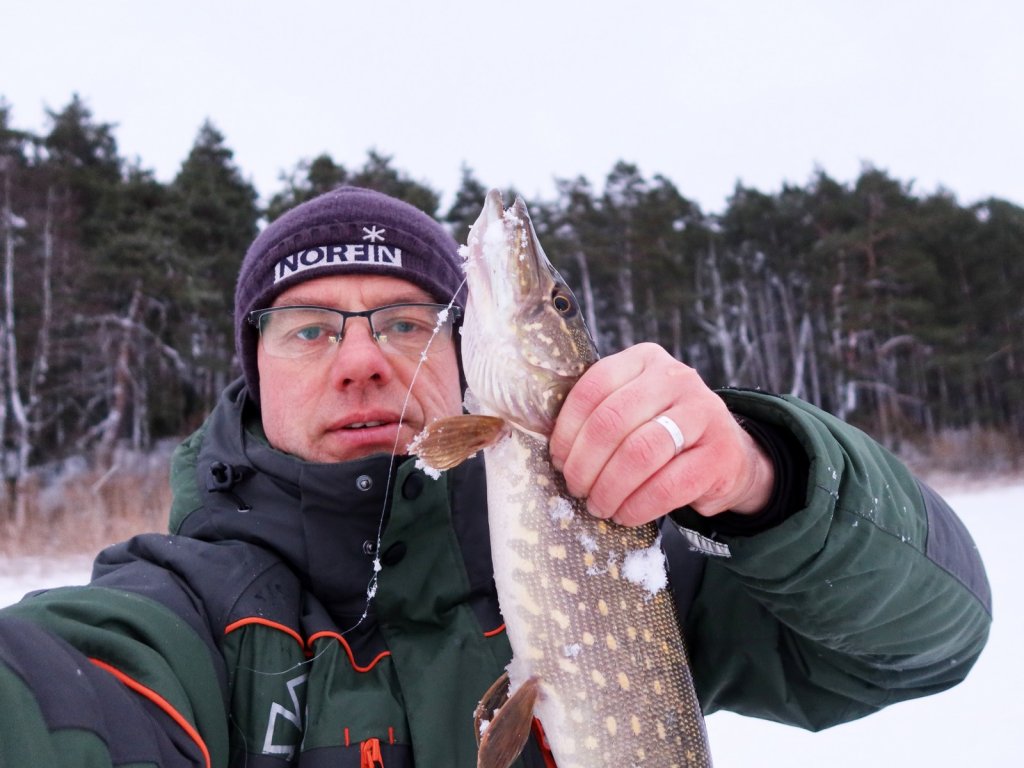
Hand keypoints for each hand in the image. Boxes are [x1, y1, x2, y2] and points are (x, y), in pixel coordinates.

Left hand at [548, 343, 774, 526]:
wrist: (726, 454)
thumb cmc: (664, 432)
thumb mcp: (635, 408)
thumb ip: (600, 413)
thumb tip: (557, 451)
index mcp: (645, 359)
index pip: (593, 388)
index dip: (567, 430)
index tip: (559, 460)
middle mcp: (676, 378)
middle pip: (612, 422)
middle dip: (585, 464)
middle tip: (577, 488)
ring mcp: (704, 413)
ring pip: (639, 453)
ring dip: (609, 488)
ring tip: (599, 505)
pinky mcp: (720, 453)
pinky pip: (668, 485)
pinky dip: (638, 506)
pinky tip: (625, 514)